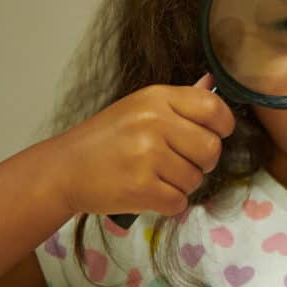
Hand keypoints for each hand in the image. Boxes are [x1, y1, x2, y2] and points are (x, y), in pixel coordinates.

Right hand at [46, 74, 234, 217]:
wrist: (64, 169)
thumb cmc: (106, 138)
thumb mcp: (140, 107)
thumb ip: (179, 101)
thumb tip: (211, 84)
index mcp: (157, 98)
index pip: (214, 108)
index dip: (223, 125)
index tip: (215, 134)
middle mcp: (154, 122)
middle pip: (212, 148)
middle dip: (203, 161)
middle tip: (181, 162)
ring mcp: (147, 155)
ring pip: (196, 179)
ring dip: (182, 184)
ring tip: (156, 176)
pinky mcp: (140, 188)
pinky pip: (179, 202)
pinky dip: (168, 203)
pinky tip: (149, 191)